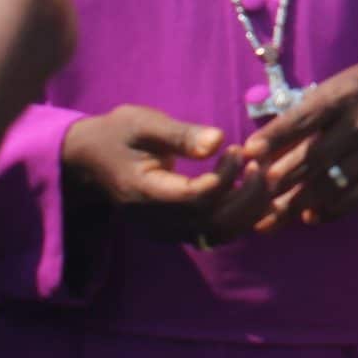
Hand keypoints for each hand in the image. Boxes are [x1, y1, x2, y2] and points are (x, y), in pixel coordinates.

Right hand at [62, 105, 272, 246]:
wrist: (91, 163)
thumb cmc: (118, 135)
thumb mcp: (143, 124)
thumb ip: (180, 135)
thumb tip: (218, 141)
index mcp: (145, 194)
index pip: (194, 198)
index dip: (224, 177)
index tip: (238, 149)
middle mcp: (157, 222)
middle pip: (214, 222)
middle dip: (248, 195)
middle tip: (264, 163)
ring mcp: (168, 231)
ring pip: (221, 233)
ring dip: (251, 208)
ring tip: (266, 174)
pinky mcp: (179, 232)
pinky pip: (217, 233)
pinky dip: (243, 216)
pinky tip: (255, 189)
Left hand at [243, 58, 357, 227]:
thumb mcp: (341, 85)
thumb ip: (308, 111)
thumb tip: (264, 144)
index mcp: (346, 94)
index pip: (304, 117)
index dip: (274, 136)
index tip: (247, 153)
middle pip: (314, 157)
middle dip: (281, 178)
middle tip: (255, 193)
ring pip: (331, 184)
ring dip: (297, 204)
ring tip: (271, 217)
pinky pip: (355, 199)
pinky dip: (330, 211)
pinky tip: (310, 217)